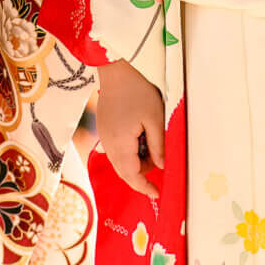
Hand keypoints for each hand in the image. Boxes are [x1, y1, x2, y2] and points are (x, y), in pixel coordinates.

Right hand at [94, 59, 166, 194]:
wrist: (116, 71)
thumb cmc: (137, 92)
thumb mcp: (154, 119)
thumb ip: (157, 146)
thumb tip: (161, 166)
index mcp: (120, 144)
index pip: (131, 175)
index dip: (144, 187)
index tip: (157, 193)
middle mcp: (108, 144)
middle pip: (124, 171)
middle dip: (141, 172)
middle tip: (158, 159)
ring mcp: (103, 137)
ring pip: (119, 161)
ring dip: (135, 161)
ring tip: (149, 142)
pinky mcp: (103, 129)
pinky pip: (115, 150)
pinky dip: (128, 152)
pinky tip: (139, 136)